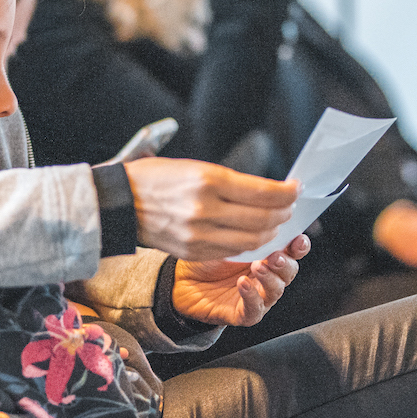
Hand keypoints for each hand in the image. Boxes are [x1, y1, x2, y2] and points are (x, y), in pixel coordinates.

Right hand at [124, 157, 297, 260]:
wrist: (121, 202)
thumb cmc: (156, 178)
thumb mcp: (195, 167)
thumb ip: (231, 182)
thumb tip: (266, 192)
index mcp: (207, 180)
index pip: (264, 192)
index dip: (287, 192)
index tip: (295, 188)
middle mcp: (205, 208)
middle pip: (263, 218)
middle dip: (284, 212)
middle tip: (289, 206)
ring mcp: (199, 234)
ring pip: (253, 240)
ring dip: (271, 232)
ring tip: (274, 222)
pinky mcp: (193, 251)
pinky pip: (232, 250)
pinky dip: (249, 243)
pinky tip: (252, 234)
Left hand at [173, 234, 309, 325]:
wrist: (181, 281)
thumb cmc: (205, 256)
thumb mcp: (224, 235)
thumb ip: (246, 226)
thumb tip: (260, 205)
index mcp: (267, 254)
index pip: (292, 250)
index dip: (299, 245)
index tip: (298, 238)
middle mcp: (266, 276)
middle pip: (289, 271)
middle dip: (286, 262)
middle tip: (277, 254)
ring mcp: (258, 296)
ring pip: (276, 290)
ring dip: (270, 278)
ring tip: (258, 266)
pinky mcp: (243, 314)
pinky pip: (255, 308)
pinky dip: (252, 296)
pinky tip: (243, 283)